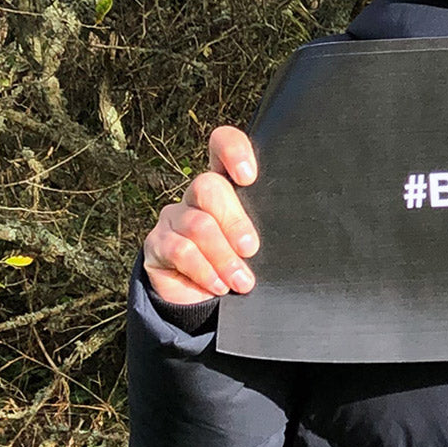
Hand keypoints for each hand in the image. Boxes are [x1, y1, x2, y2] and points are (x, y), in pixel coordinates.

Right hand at [143, 126, 259, 304]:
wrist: (207, 301)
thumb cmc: (244, 261)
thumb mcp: (259, 241)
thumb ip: (268, 225)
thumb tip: (289, 230)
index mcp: (228, 183)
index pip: (223, 145)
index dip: (232, 150)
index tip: (249, 177)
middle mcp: (198, 194)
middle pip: (209, 186)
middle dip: (234, 220)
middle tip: (251, 248)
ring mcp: (175, 216)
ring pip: (198, 225)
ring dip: (224, 257)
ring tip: (242, 281)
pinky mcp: (158, 243)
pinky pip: (181, 250)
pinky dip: (205, 270)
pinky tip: (219, 285)